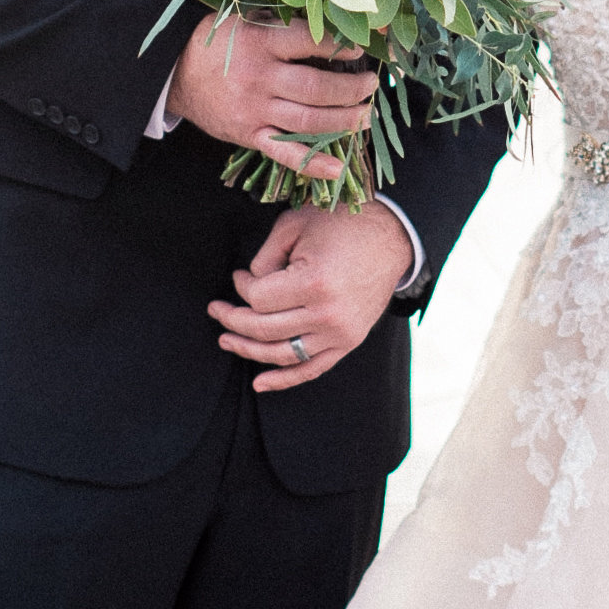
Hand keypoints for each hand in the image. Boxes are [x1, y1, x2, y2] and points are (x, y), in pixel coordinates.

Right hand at [170, 14, 375, 181]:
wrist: (175, 73)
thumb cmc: (219, 42)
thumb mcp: (247, 20)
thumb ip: (284, 25)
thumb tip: (335, 23)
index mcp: (259, 42)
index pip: (308, 42)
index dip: (338, 45)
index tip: (361, 47)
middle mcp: (259, 78)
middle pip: (315, 88)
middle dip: (351, 89)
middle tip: (371, 85)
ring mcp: (253, 110)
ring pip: (307, 121)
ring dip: (344, 121)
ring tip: (365, 115)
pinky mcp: (248, 135)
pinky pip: (283, 153)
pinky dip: (312, 163)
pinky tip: (338, 168)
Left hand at [211, 202, 412, 392]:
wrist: (392, 238)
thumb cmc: (342, 225)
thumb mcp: (295, 226)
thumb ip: (265, 257)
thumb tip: (248, 286)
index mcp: (313, 282)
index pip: (258, 299)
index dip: (240, 288)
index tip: (238, 276)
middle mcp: (327, 314)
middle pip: (264, 329)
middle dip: (233, 320)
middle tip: (216, 310)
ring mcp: (340, 333)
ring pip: (282, 354)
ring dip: (248, 350)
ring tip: (226, 340)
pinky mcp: (348, 342)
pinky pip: (311, 369)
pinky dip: (284, 380)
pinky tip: (258, 384)